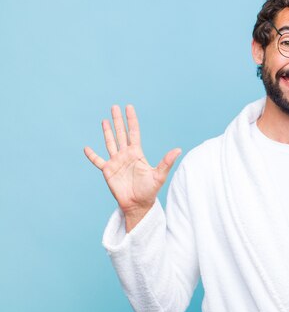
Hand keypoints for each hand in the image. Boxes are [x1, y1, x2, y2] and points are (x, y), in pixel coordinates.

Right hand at [84, 105, 180, 231]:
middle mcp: (126, 155)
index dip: (131, 120)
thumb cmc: (150, 191)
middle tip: (114, 106)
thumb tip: (178, 149)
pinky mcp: (108, 171)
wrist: (138, 204)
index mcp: (137, 153)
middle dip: (118, 120)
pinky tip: (86, 148)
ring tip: (104, 120)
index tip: (129, 107)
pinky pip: (98, 161)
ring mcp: (116, 162)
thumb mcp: (159, 175)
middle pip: (121, 134)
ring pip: (110, 143)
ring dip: (107, 132)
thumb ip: (166, 162)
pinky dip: (92, 155)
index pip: (134, 132)